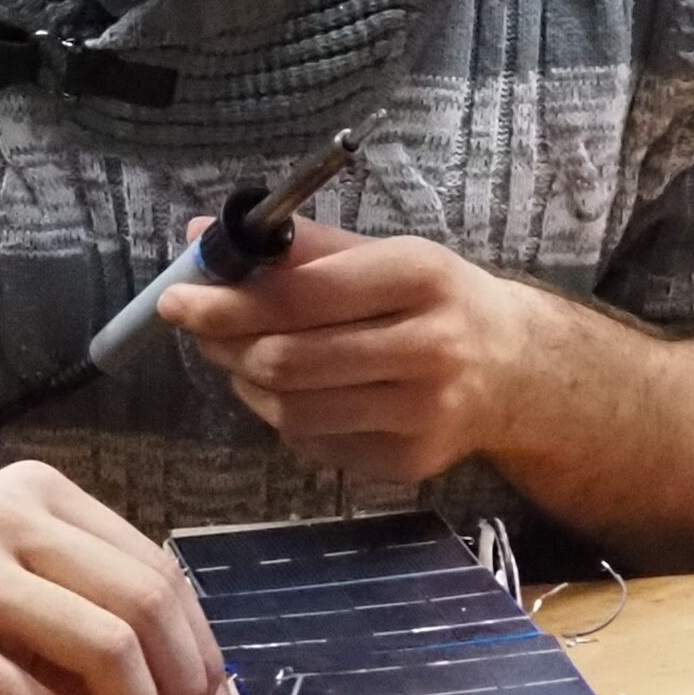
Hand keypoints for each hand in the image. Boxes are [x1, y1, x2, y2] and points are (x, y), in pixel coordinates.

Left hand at [158, 215, 535, 485]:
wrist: (516, 371)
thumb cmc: (436, 301)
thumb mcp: (385, 255)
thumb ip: (299, 249)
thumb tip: (203, 232)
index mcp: (420, 277)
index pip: (301, 296)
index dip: (227, 302)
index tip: (177, 300)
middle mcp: (428, 347)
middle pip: (289, 360)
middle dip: (226, 345)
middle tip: (201, 331)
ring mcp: (421, 414)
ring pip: (293, 411)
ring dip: (246, 385)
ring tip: (242, 360)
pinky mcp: (409, 462)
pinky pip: (314, 443)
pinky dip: (284, 418)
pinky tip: (294, 393)